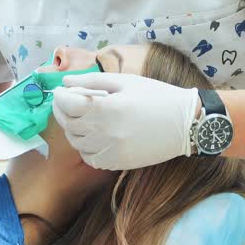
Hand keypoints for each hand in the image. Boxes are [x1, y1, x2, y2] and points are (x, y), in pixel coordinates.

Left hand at [51, 72, 199, 170]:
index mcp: (107, 107)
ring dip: (73, 129)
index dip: (59, 97)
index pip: (68, 104)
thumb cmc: (156, 96)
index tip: (60, 91)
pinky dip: (86, 147)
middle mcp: (105, 132)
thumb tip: (66, 82)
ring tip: (81, 118)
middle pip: (68, 124)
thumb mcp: (126, 81)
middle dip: (62, 111)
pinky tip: (94, 136)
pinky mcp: (118, 163)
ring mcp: (111, 150)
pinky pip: (90, 157)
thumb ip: (92, 81)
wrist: (185, 123)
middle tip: (65, 102)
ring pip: (77, 143)